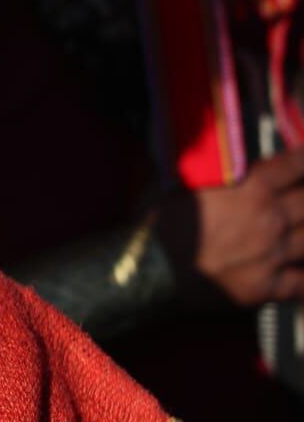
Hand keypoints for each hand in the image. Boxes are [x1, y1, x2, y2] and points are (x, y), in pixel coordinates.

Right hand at [159, 148, 303, 307]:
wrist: (154, 268)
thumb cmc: (161, 221)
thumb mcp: (182, 182)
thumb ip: (210, 172)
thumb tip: (209, 158)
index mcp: (251, 187)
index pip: (294, 166)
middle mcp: (269, 218)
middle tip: (303, 197)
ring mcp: (272, 253)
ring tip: (301, 231)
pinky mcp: (266, 285)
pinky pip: (301, 283)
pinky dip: (303, 276)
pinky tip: (301, 271)